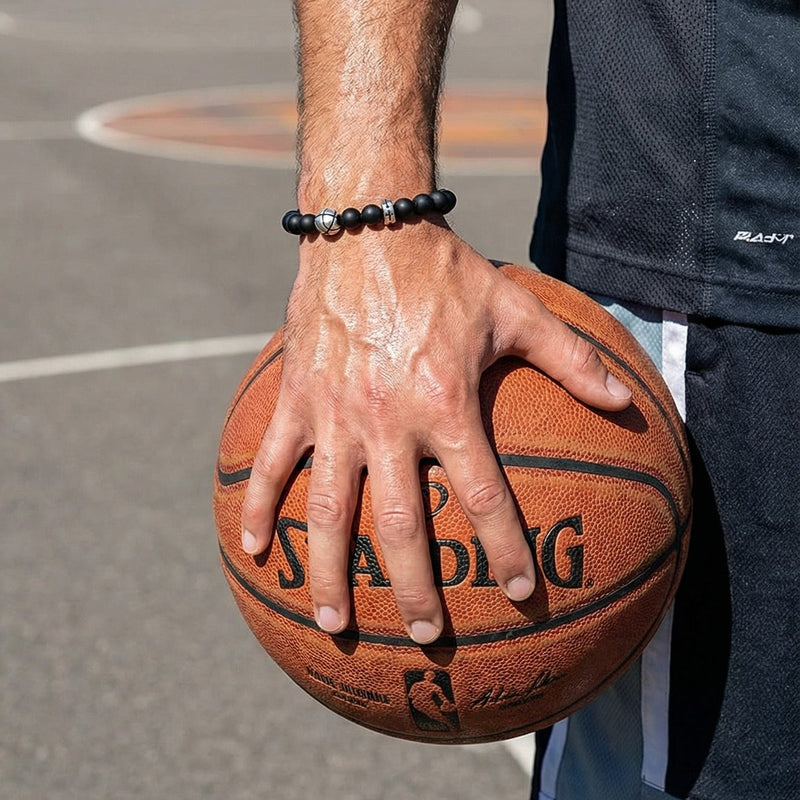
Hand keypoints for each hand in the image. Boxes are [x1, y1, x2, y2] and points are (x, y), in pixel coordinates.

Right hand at [241, 221, 630, 643]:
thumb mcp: (517, 311)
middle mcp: (387, 421)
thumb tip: (628, 403)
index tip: (517, 594)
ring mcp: (335, 414)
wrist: (369, 228)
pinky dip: (256, 507)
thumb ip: (572, 359)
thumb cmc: (445, 271)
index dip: (504, 549)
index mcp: (445, 405)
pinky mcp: (296, 401)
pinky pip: (270, 463)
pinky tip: (249, 549)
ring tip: (332, 620)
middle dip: (413, 588)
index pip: (482, 497)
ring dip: (329, 570)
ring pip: (327, 509)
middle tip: (425, 636)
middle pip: (400, 526)